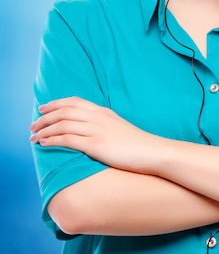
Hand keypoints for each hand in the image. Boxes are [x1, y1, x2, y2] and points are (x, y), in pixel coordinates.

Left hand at [30, 96, 163, 173]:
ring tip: (33, 136)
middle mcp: (98, 117)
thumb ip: (104, 125)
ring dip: (44, 129)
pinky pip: (66, 139)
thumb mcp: (119, 128)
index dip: (56, 103)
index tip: (44, 108)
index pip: (75, 102)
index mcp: (104, 112)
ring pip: (62, 124)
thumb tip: (90, 130)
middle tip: (33, 124)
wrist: (152, 151)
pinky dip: (51, 139)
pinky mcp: (95, 145)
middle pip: (64, 111)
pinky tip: (43, 143)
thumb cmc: (137, 144)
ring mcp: (96, 130)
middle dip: (45, 117)